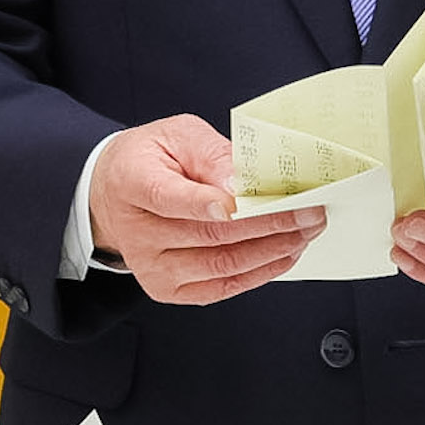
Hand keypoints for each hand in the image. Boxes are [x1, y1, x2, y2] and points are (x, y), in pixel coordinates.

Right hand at [89, 114, 321, 304]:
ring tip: (305, 231)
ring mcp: (152, 267)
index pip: (169, 197)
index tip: (246, 201)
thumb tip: (241, 182)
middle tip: (308, 210)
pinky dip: (260, 271)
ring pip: (221, 264)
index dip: (208, 202)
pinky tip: (284, 253)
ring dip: (273, 250)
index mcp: (132, 183)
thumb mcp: (177, 135)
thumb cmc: (151, 159)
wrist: (115, 194)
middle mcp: (137, 232)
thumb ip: (210, 153)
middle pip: (209, 234)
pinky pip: (222, 286)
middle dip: (269, 223)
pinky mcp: (168, 290)